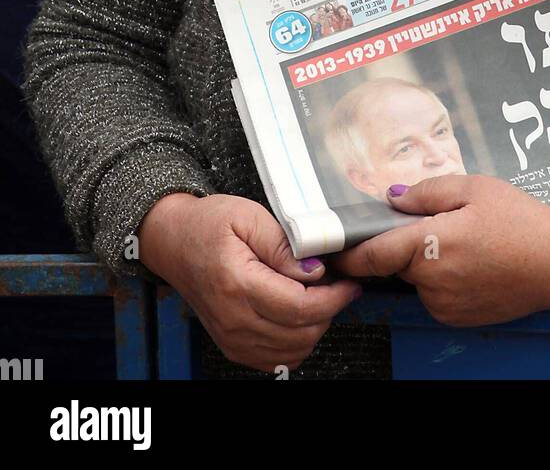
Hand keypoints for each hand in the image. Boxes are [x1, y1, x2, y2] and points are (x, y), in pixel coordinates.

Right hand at [138, 193, 362, 373]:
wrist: (173, 242)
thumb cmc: (208, 224)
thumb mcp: (249, 217)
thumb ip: (285, 246)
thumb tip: (316, 271)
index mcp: (237, 284)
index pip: (300, 308)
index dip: (334, 298)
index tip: (349, 282)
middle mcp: (233, 320)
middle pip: (300, 334)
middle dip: (329, 310)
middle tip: (337, 284)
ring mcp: (231, 338)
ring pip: (293, 351)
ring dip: (315, 327)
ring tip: (318, 296)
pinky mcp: (233, 346)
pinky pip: (276, 360)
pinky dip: (297, 341)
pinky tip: (299, 314)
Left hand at [334, 175, 549, 326]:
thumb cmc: (521, 221)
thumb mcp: (475, 188)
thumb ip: (426, 192)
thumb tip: (389, 198)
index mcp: (433, 245)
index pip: (373, 254)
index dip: (347, 250)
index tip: (330, 244)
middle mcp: (434, 281)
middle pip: (395, 262)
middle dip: (401, 243)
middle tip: (434, 223)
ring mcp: (445, 305)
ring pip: (415, 277)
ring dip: (423, 260)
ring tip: (464, 241)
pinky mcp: (456, 317)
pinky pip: (433, 293)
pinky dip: (440, 277)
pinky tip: (471, 261)